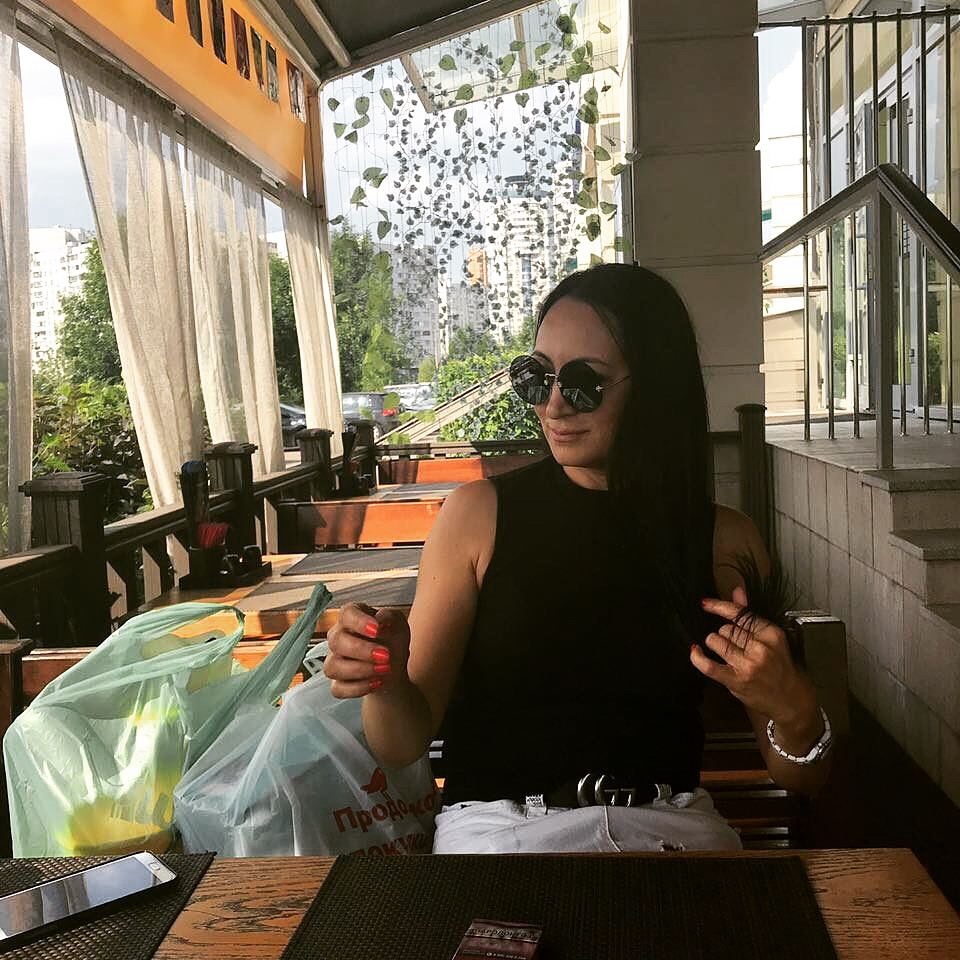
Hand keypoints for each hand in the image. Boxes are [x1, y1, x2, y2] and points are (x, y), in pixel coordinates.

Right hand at [323, 603, 410, 698]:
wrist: (394, 666)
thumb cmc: (392, 639)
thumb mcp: (398, 624)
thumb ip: (390, 617)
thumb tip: (380, 620)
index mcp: (352, 617)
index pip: (347, 613)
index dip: (359, 622)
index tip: (377, 630)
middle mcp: (338, 637)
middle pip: (336, 641)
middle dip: (362, 650)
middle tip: (386, 655)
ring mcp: (334, 660)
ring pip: (332, 666)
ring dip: (360, 670)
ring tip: (384, 669)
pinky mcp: (337, 682)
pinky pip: (338, 688)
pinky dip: (359, 688)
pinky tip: (377, 683)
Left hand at [690, 586, 815, 730]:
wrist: (791, 700)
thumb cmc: (780, 667)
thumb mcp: (771, 639)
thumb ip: (751, 615)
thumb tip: (736, 592)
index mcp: (771, 633)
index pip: (739, 614)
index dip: (719, 606)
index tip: (705, 604)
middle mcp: (760, 647)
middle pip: (726, 628)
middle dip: (726, 635)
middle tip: (738, 647)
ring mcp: (748, 665)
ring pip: (715, 641)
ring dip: (715, 645)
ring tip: (727, 654)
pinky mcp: (737, 681)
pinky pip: (708, 665)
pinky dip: (697, 657)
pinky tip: (695, 651)